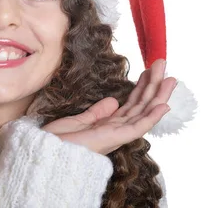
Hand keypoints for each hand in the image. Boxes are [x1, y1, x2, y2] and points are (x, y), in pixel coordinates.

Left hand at [41, 59, 174, 154]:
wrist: (47, 152)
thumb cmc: (58, 142)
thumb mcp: (79, 121)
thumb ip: (97, 112)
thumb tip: (114, 101)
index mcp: (108, 126)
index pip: (131, 105)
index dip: (141, 87)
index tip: (149, 71)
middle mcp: (116, 131)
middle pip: (141, 105)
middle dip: (153, 85)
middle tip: (162, 64)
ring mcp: (117, 135)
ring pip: (144, 113)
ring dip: (158, 95)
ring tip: (170, 78)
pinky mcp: (116, 138)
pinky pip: (138, 127)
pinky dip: (152, 116)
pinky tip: (163, 104)